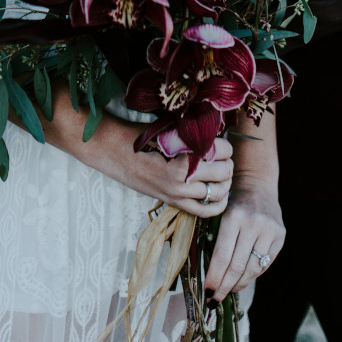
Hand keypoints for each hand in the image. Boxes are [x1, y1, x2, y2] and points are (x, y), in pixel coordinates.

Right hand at [96, 125, 234, 218]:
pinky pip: (205, 211)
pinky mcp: (173, 203)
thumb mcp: (168, 130)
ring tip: (222, 172)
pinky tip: (220, 194)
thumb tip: (218, 134)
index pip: (220, 151)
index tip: (221, 141)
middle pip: (223, 172)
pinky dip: (218, 204)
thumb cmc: (140, 136)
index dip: (225, 145)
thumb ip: (192, 135)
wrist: (114, 151)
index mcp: (182, 155)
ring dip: (225, 182)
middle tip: (224, 156)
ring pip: (218, 192)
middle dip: (228, 162)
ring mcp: (178, 193)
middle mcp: (182, 177)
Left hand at [204, 179, 284, 299]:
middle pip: (237, 266)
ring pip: (253, 269)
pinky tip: (242, 279)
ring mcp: (269, 230)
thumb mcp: (220, 214)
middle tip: (214, 300)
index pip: (222, 255)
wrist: (257, 184)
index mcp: (233, 217)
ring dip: (238, 284)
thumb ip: (215, 240)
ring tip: (228, 291)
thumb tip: (210, 278)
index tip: (207, 292)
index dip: (214, 277)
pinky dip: (252, 275)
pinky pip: (264, 264)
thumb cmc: (232, 202)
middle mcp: (253, 223)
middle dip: (224, 286)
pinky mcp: (280, 236)